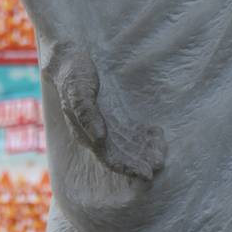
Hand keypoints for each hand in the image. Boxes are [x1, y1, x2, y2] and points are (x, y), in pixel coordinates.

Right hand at [48, 45, 166, 180]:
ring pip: (128, 144)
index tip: (146, 174)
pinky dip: (144, 134)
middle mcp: (96, 133)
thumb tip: (99, 138)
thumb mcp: (77, 90)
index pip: (108, 157)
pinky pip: (131, 130)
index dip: (127, 167)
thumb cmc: (73, 73)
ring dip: (144, 150)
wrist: (69, 57)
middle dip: (139, 162)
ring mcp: (106, 124)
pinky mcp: (113, 114)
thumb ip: (86, 113)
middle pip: (120, 154)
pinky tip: (158, 135)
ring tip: (162, 154)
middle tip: (159, 164)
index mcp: (85, 133)